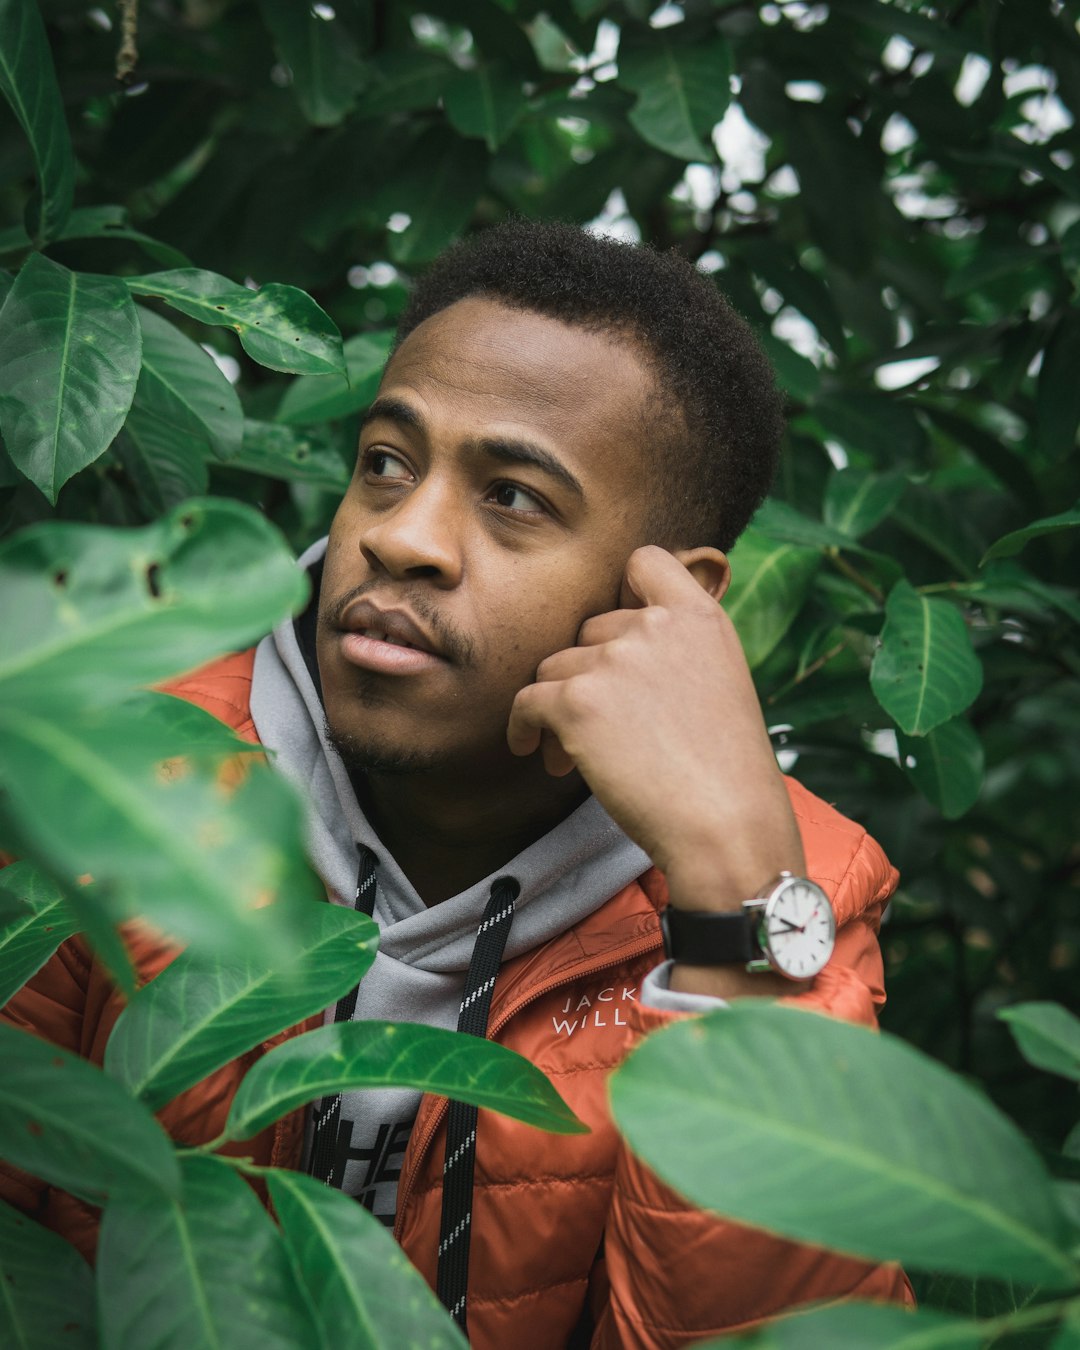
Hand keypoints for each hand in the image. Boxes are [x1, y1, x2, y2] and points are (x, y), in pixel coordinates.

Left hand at [507, 545, 803, 912]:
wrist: (726, 825)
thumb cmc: (726, 772)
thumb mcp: (721, 684)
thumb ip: (676, 651)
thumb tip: (609, 653)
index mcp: (700, 617)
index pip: (646, 562)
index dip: (624, 591)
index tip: (617, 634)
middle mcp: (655, 626)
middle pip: (590, 631)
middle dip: (588, 677)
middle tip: (600, 728)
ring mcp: (614, 659)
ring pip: (555, 669)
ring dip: (560, 709)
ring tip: (576, 756)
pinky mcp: (577, 700)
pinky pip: (527, 702)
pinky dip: (523, 727)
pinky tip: (533, 750)